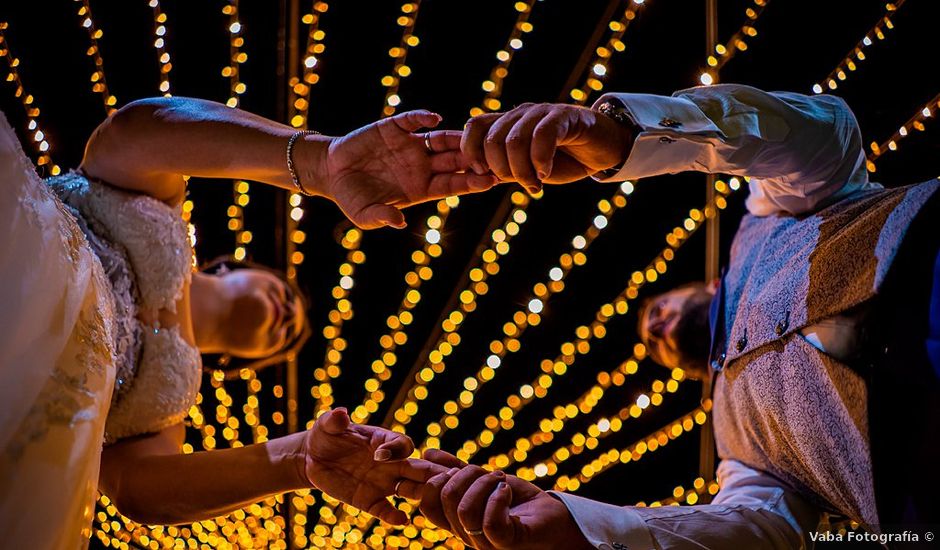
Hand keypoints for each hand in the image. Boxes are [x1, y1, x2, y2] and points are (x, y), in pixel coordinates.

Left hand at [302, 408, 440, 524]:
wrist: (313, 458)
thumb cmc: (325, 436)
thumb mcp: (326, 425)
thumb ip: (333, 420)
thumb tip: (340, 414)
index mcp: (383, 440)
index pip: (403, 444)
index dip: (396, 449)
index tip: (379, 454)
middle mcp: (390, 463)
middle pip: (419, 468)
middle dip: (433, 473)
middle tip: (442, 479)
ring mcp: (382, 483)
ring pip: (411, 490)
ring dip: (422, 494)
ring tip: (430, 502)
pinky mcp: (369, 500)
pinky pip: (386, 510)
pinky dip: (394, 516)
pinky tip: (400, 520)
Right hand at [317, 110, 498, 229]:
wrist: (330, 173)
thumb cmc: (352, 198)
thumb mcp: (364, 214)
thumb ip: (382, 217)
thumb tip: (399, 222)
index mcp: (421, 189)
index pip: (453, 185)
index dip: (471, 183)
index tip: (490, 182)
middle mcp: (421, 166)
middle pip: (454, 161)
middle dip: (473, 160)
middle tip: (491, 157)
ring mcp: (410, 146)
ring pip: (440, 140)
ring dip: (456, 138)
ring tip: (471, 136)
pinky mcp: (393, 128)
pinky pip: (412, 120)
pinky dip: (423, 117)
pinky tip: (434, 118)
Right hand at [417, 450, 591, 549]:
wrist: (555, 519)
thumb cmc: (519, 502)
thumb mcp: (484, 480)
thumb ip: (457, 470)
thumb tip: (428, 454)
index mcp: (457, 521)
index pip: (426, 504)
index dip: (434, 479)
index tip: (458, 468)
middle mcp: (467, 534)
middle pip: (444, 500)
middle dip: (465, 474)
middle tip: (489, 472)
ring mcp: (486, 542)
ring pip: (465, 510)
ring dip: (484, 483)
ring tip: (502, 480)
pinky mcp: (508, 543)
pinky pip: (490, 524)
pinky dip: (498, 499)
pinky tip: (507, 490)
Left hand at [461, 103, 633, 193]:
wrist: (602, 150)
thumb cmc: (563, 160)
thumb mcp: (527, 168)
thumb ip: (504, 170)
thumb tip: (479, 177)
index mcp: (508, 123)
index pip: (474, 126)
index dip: (471, 151)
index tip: (484, 174)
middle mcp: (521, 114)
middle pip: (492, 139)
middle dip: (502, 169)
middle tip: (521, 184)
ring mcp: (542, 112)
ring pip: (514, 141)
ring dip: (522, 171)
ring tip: (536, 184)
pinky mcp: (564, 115)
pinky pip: (542, 135)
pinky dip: (541, 160)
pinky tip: (546, 174)